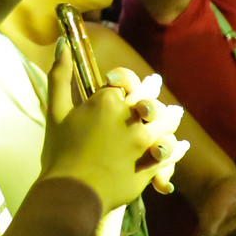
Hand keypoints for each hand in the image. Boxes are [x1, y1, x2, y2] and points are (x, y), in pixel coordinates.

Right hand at [42, 50, 188, 211]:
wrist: (71, 192)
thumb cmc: (59, 150)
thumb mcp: (55, 110)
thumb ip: (60, 75)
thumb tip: (63, 43)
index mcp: (106, 101)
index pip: (122, 81)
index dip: (124, 79)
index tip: (125, 80)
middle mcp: (130, 117)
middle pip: (148, 98)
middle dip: (151, 91)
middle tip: (156, 84)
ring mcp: (144, 142)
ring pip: (165, 123)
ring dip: (170, 116)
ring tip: (174, 112)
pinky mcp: (151, 165)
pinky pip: (171, 153)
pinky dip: (177, 148)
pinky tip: (180, 145)